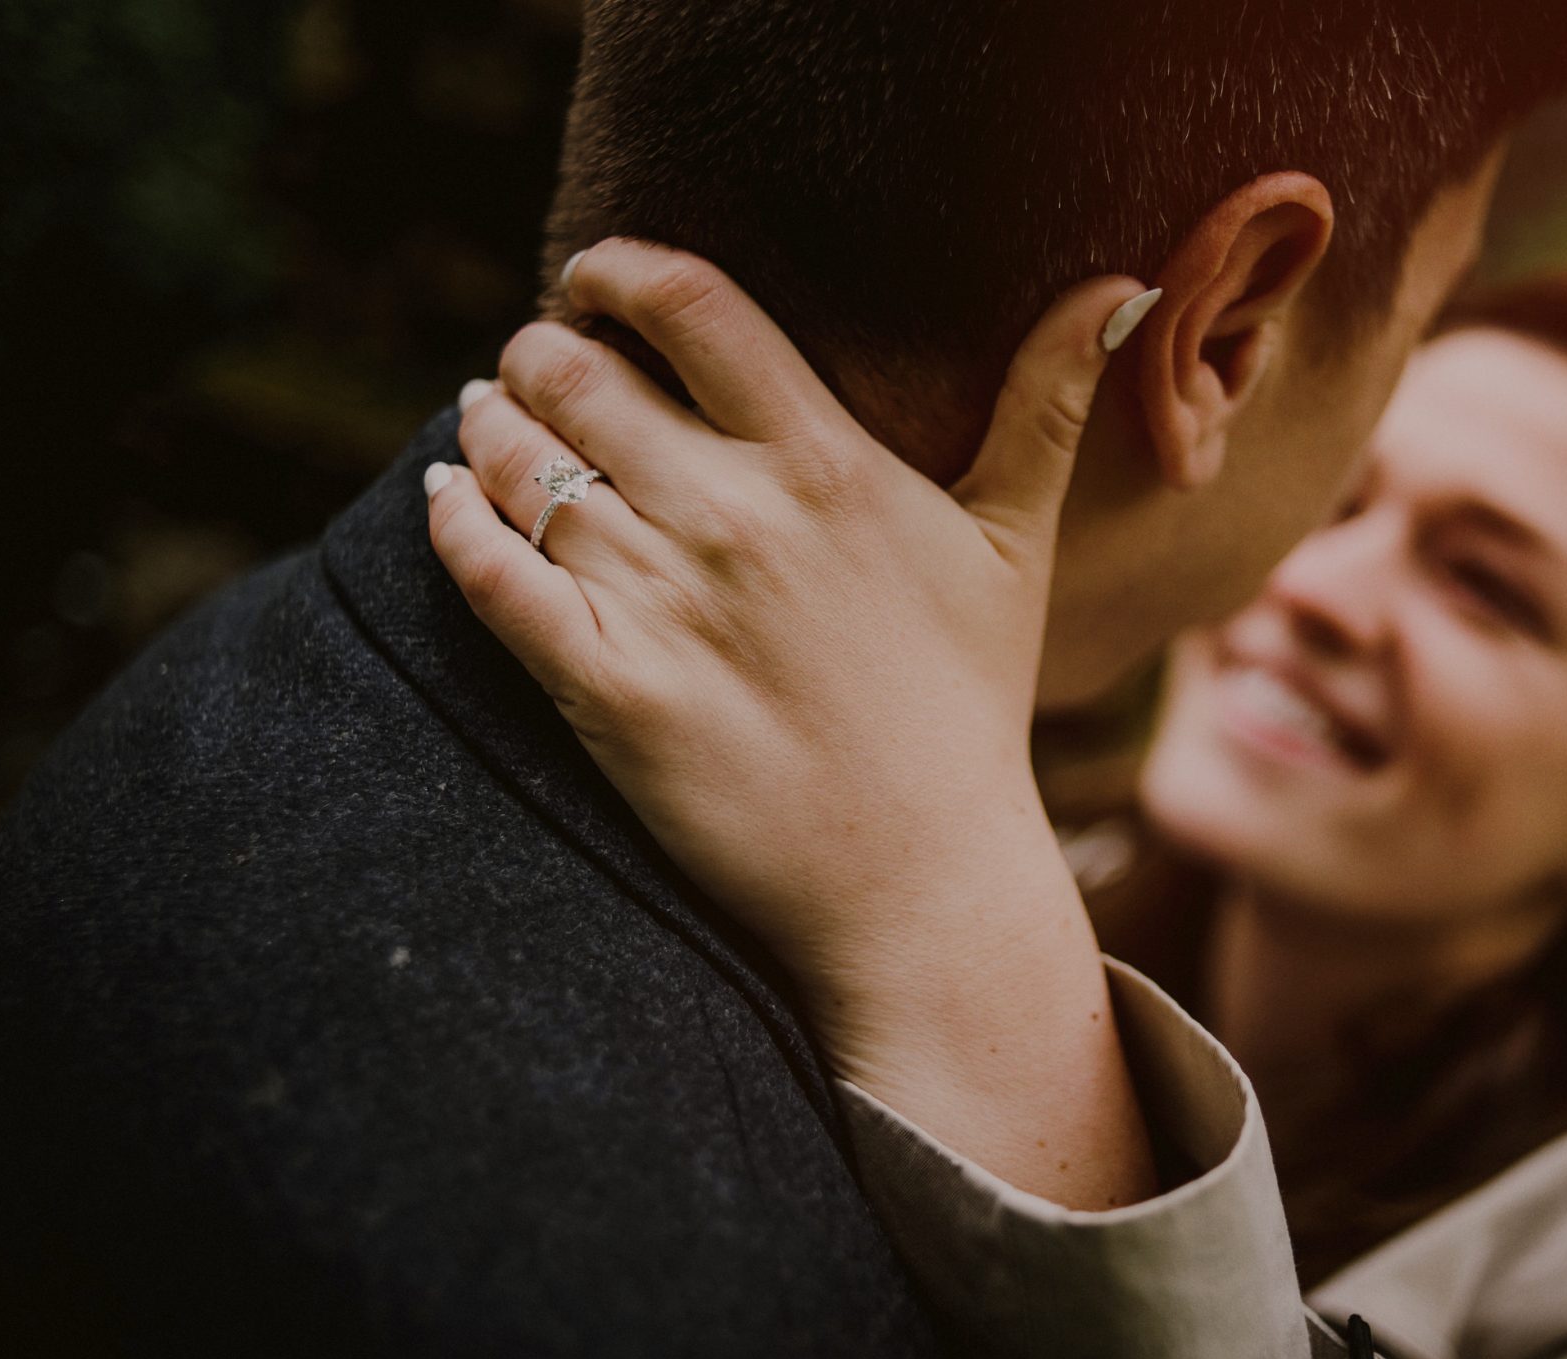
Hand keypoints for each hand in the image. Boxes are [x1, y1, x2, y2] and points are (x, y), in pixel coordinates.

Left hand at [426, 239, 1160, 1204]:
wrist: (918, 880)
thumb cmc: (969, 705)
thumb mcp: (1018, 544)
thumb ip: (1049, 405)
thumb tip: (1120, 284)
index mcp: (826, 464)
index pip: (689, 307)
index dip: (616, 269)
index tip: (593, 277)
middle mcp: (734, 518)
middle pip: (580, 376)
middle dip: (540, 348)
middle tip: (534, 359)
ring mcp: (664, 606)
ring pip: (524, 467)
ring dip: (489, 423)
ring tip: (487, 414)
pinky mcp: (608, 692)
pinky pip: (491, 578)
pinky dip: (452, 523)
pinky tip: (446, 497)